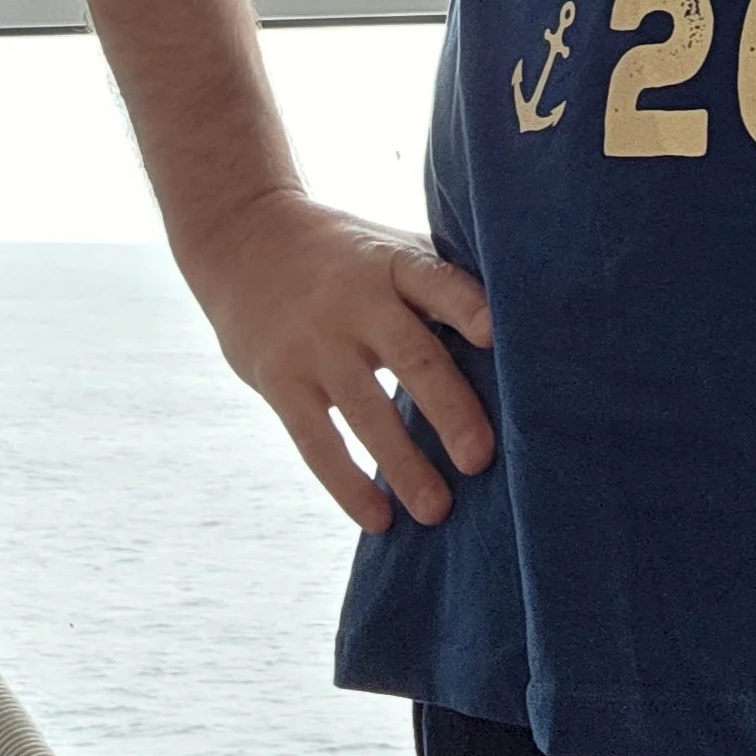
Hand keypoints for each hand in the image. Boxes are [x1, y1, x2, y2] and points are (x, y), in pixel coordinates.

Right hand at [182, 186, 495, 532]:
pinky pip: (316, 441)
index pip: (436, 281)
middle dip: (449, 410)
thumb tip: (514, 340)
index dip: (467, 305)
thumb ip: (438, 287)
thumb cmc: (342, 255)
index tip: (496, 333)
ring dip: (404, 465)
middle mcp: (355, 302)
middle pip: (412, 356)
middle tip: (481, 460)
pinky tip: (379, 518)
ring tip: (438, 511)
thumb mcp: (387, 249)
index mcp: (393, 263)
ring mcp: (314, 343)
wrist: (242, 236)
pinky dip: (348, 484)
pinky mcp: (279, 380)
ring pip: (366, 411)